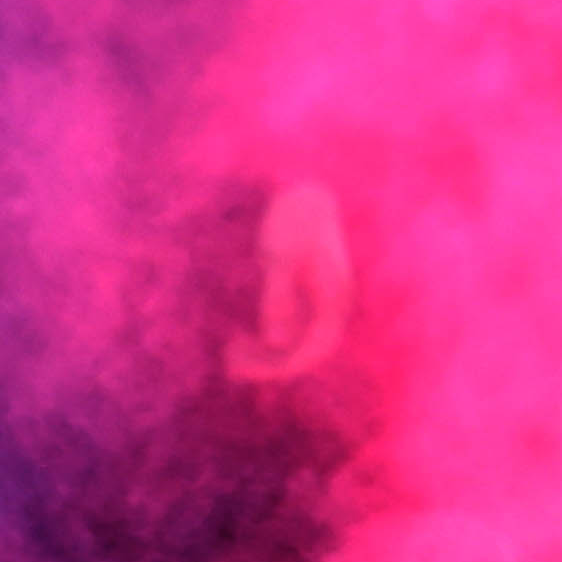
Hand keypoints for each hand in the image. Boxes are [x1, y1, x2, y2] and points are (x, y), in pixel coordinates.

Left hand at [232, 177, 352, 382]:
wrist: (304, 192)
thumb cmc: (293, 220)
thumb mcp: (280, 258)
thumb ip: (278, 299)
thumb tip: (274, 342)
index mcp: (333, 300)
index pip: (312, 350)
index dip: (278, 367)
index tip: (244, 369)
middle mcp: (330, 306)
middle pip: (303, 351)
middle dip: (267, 363)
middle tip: (228, 363)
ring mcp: (319, 302)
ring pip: (294, 342)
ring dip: (264, 353)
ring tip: (229, 352)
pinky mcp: (305, 295)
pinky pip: (288, 328)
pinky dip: (266, 337)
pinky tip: (240, 336)